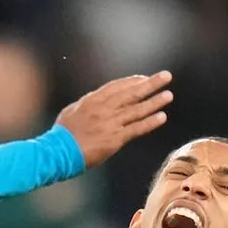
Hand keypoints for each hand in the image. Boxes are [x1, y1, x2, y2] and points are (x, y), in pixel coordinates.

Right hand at [55, 71, 173, 167]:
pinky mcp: (115, 139)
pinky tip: (162, 117)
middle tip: (166, 76)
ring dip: (154, 102)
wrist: (58, 151)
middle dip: (150, 84)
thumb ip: (87, 103)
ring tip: (168, 95)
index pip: (117, 86)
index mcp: (93, 100)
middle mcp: (104, 109)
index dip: (133, 81)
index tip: (145, 78)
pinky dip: (149, 122)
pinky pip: (136, 129)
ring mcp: (111, 123)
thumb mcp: (72, 111)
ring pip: (137, 110)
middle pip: (132, 93)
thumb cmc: (63, 133)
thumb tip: (96, 99)